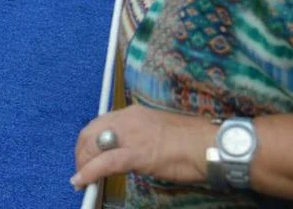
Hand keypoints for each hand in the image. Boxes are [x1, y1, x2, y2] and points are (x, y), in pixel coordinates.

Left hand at [71, 105, 211, 191]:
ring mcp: (131, 135)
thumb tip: (128, 148)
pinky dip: (89, 171)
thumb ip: (140, 135)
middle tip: (81, 167)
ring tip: (81, 177)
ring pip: (94, 146)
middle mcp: (127, 119)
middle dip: (81, 151)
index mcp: (133, 113)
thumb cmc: (193, 140)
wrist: (211, 145)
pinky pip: (105, 162)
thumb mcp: (159, 130)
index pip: (100, 123)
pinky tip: (82, 180)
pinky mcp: (136, 153)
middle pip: (91, 132)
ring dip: (83, 162)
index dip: (90, 140)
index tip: (88, 153)